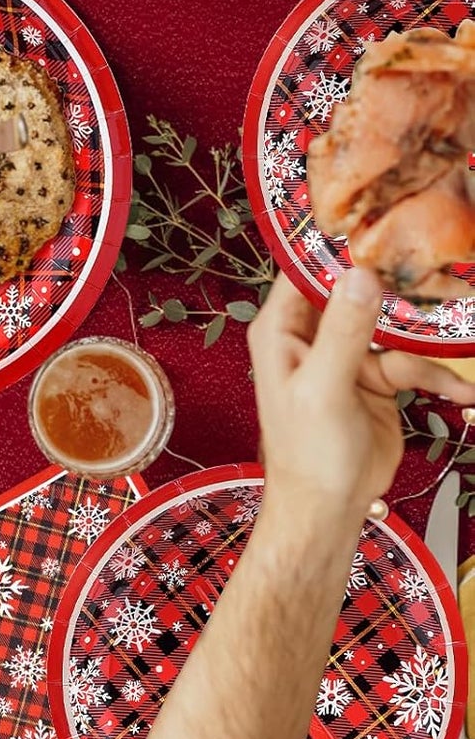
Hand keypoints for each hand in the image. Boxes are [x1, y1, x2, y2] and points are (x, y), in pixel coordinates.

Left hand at [250, 270, 474, 519]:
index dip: (340, 249)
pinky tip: (460, 392)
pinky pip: (411, 364)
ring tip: (453, 367)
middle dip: (398, 296)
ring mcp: (346, 356)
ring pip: (394, 332)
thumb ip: (344, 332)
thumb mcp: (324, 388)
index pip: (304, 271)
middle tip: (438, 285)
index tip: (382, 230)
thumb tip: (360, 276)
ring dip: (426, 350)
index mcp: (282, 328)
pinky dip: (436, 376)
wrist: (329, 508)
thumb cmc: (307, 452)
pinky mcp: (376, 379)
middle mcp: (311, 335)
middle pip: (358, 295)